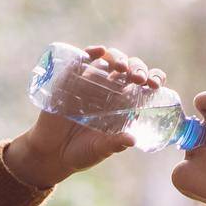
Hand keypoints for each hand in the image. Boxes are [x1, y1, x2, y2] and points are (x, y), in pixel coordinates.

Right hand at [11, 43, 167, 183]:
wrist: (50, 154)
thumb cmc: (80, 153)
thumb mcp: (99, 150)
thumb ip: (114, 144)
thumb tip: (132, 140)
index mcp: (124, 104)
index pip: (144, 84)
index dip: (153, 78)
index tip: (155, 85)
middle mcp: (110, 90)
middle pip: (130, 68)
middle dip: (138, 68)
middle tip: (139, 78)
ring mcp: (91, 83)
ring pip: (110, 60)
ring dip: (119, 59)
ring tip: (121, 69)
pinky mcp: (71, 80)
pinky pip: (83, 60)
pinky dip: (92, 52)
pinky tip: (99, 51)